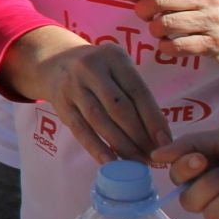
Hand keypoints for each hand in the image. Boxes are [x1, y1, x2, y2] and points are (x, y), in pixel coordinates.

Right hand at [34, 41, 169, 163]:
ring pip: (100, 120)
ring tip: (137, 161)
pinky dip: (97, 148)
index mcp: (113, 56)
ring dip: (122, 145)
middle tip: (153, 157)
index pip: (138, 91)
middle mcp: (91, 68)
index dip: (153, 120)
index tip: (165, 142)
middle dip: (139, 136)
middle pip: (119, 108)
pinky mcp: (60, 103)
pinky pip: (80, 129)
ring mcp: (73, 85)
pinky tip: (111, 162)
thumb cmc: (98, 70)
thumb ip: (135, 93)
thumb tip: (158, 135)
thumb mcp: (117, 68)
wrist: (53, 61)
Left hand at [124, 0, 218, 72]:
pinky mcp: (214, 44)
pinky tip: (167, 43)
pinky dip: (164, 46)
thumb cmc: (216, 7)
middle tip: (144, 15)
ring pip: (165, 24)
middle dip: (142, 9)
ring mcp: (214, 22)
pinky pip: (176, 46)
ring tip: (158, 29)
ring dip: (153, 29)